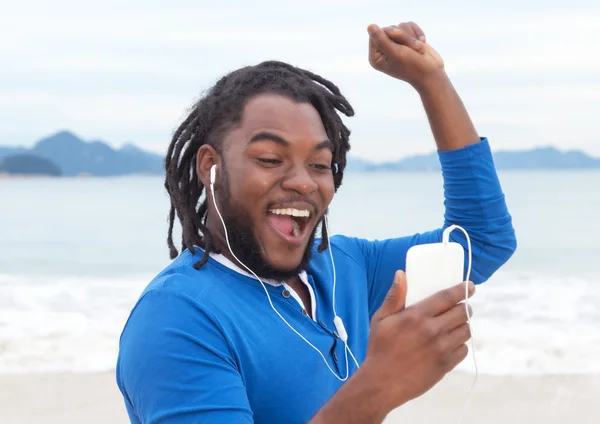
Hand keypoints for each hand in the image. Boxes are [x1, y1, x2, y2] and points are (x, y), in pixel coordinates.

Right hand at [362, 271, 473, 411]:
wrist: (382, 383)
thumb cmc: (379, 349)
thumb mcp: (380, 319)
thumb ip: (394, 296)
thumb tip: (401, 274)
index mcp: (417, 316)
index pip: (447, 297)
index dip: (461, 290)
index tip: (469, 286)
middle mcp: (433, 331)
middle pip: (462, 313)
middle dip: (464, 307)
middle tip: (459, 308)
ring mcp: (441, 349)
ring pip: (466, 330)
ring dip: (462, 325)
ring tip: (453, 326)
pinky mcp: (445, 365)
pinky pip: (463, 350)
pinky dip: (459, 344)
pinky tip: (448, 343)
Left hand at [367, 21, 444, 89]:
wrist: (432, 73)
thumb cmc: (413, 66)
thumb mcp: (396, 53)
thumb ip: (382, 40)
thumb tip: (370, 26)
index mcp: (375, 57)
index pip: (376, 34)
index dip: (390, 35)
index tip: (400, 47)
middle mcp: (383, 49)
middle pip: (389, 28)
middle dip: (404, 37)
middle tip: (412, 51)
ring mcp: (395, 43)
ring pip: (401, 26)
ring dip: (412, 37)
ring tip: (418, 50)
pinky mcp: (406, 39)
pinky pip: (409, 25)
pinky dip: (417, 33)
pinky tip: (422, 44)